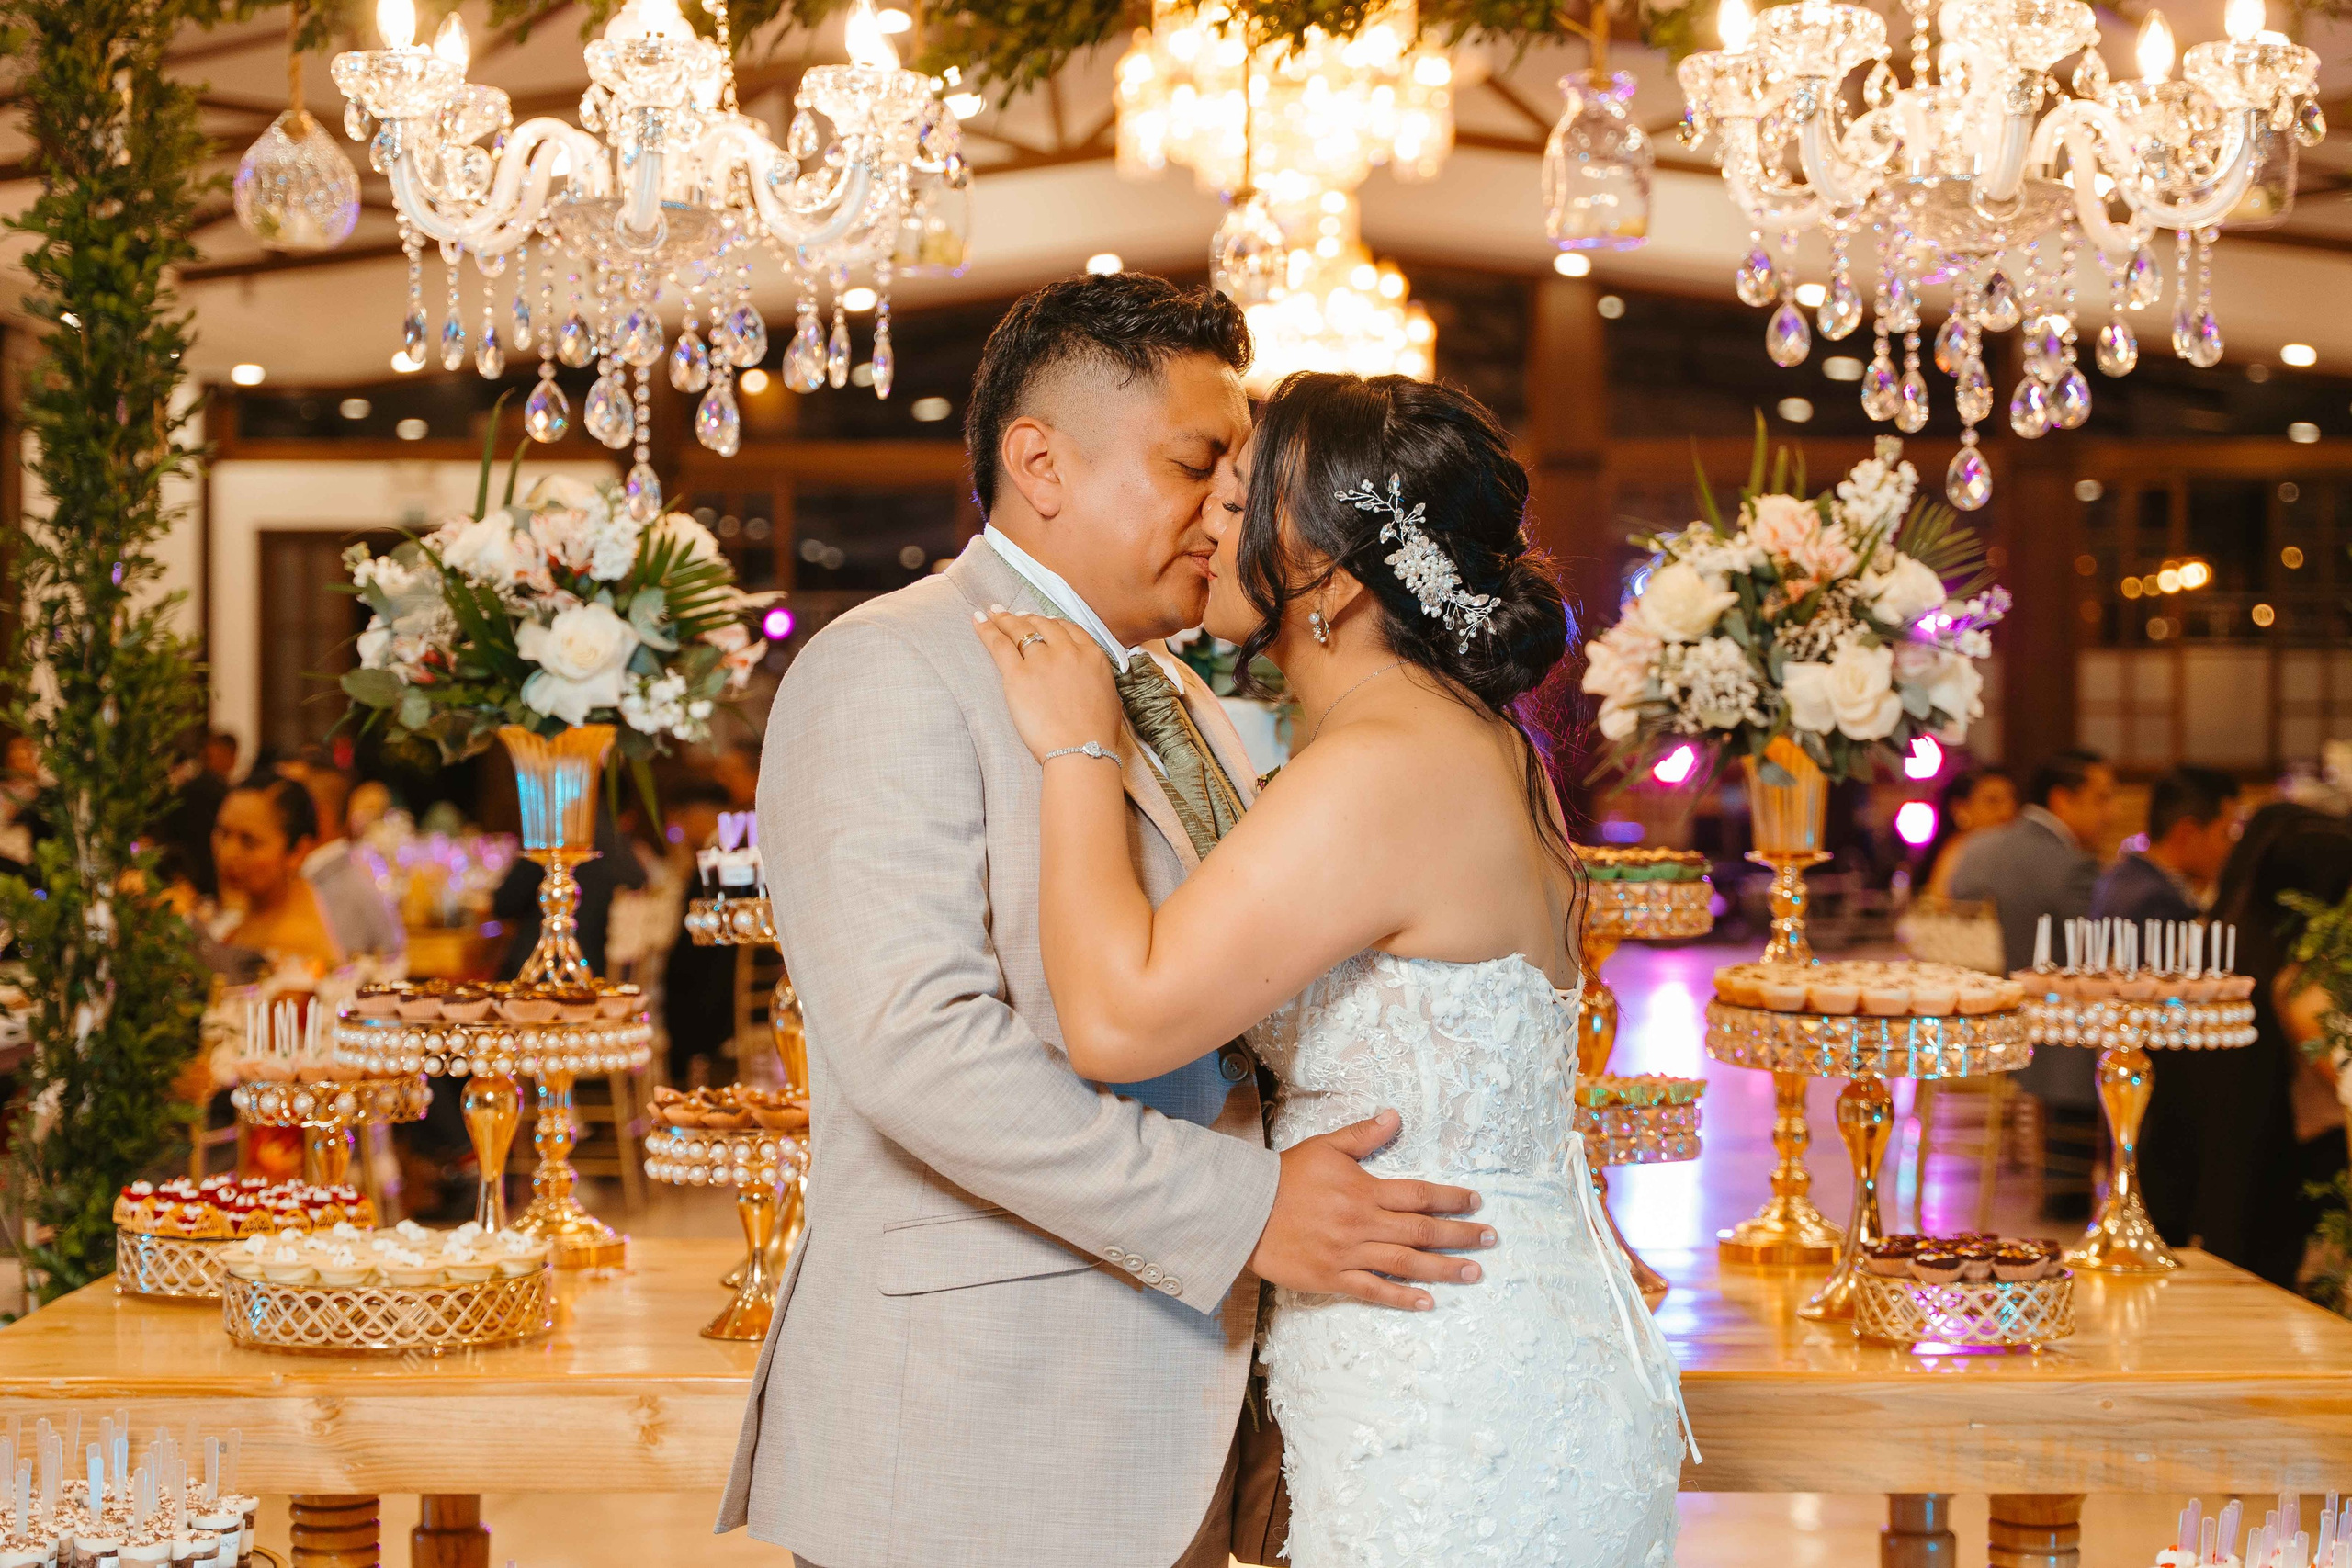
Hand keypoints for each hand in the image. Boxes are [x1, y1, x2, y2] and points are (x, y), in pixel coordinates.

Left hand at [973, 608, 1125, 764]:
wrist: (1081, 750)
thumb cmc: (1096, 733)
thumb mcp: (1109, 697)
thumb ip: (1095, 677)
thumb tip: (1087, 676)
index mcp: (1091, 655)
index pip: (1067, 628)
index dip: (1051, 622)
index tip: (1041, 621)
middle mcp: (1067, 651)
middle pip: (1042, 625)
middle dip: (1026, 618)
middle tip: (1014, 615)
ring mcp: (1041, 660)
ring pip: (1019, 630)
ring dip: (1004, 620)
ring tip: (993, 614)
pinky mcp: (1018, 675)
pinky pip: (999, 645)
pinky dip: (987, 630)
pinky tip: (979, 620)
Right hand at [1247, 1108, 1494, 1310]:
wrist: (1244, 1210)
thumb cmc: (1285, 1176)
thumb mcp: (1325, 1147)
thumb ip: (1363, 1135)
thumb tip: (1395, 1116)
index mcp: (1365, 1190)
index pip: (1420, 1195)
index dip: (1452, 1199)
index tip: (1476, 1203)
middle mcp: (1363, 1223)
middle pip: (1422, 1231)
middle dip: (1461, 1235)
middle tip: (1490, 1239)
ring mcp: (1349, 1254)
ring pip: (1406, 1263)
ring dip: (1444, 1269)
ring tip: (1474, 1272)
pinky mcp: (1333, 1278)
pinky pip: (1374, 1290)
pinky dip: (1402, 1298)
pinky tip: (1428, 1302)